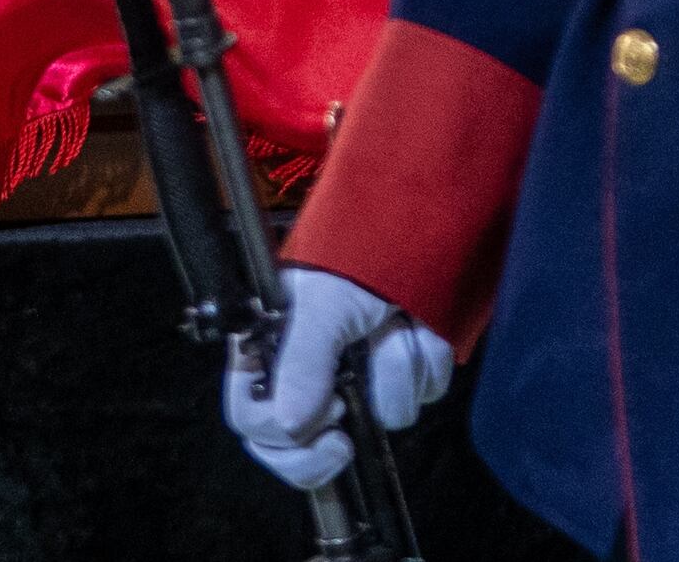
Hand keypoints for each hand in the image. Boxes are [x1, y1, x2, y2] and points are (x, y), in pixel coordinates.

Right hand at [222, 266, 452, 490]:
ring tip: (395, 322)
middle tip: (345, 429)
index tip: (323, 415)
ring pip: (382, 416)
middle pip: (302, 446)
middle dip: (329, 443)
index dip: (282, 433)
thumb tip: (291, 424)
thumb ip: (303, 361)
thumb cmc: (354, 257)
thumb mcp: (323, 302)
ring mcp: (362, 378)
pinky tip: (420, 327)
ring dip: (396, 367)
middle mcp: (311, 374)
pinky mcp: (407, 374)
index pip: (250, 419)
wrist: (417, 231)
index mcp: (271, 351)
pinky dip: (427, 360)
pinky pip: (422, 393)